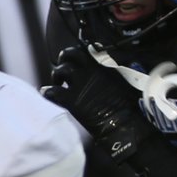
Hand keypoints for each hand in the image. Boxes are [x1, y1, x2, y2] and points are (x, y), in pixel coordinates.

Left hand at [40, 44, 160, 165]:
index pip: (85, 51)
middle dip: (64, 59)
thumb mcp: (125, 83)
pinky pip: (53, 92)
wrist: (124, 125)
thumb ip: (114, 74)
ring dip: (56, 76)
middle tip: (63, 66)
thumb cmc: (129, 108)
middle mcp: (90, 73)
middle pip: (70, 55)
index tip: (75, 58)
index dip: (77, 53)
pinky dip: (48, 92)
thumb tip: (111, 71)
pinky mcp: (72, 101)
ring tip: (58, 82)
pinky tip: (47, 93)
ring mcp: (80, 86)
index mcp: (103, 68)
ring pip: (60, 71)